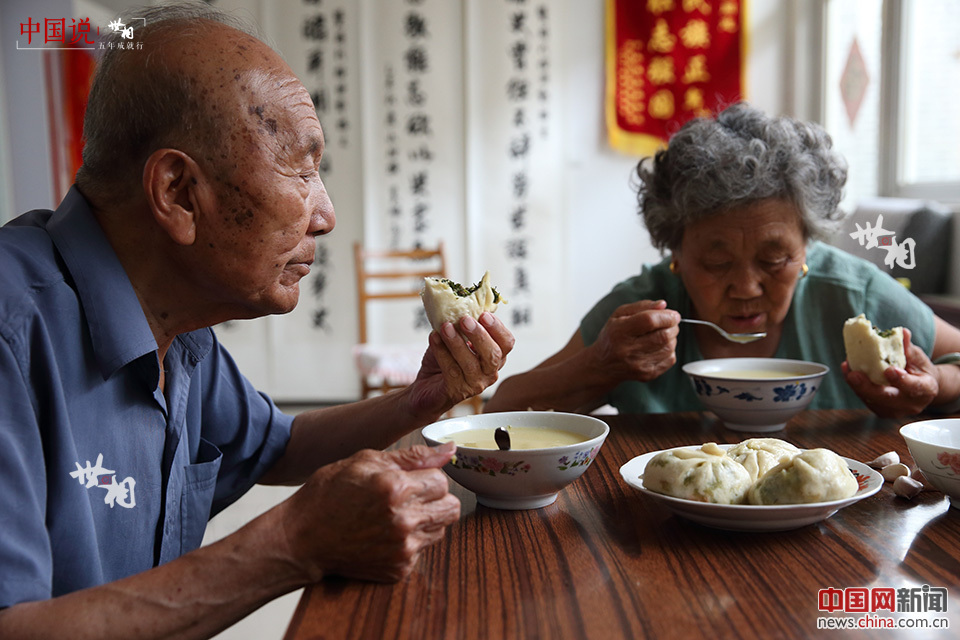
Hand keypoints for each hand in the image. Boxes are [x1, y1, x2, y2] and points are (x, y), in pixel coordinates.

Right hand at [278, 443, 459, 582]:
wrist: (302, 538)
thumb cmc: (329, 493)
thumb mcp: (365, 461)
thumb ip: (412, 456)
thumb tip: (450, 450)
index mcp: (396, 489)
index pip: (442, 480)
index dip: (427, 476)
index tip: (410, 479)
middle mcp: (403, 521)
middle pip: (450, 507)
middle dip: (435, 498)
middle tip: (410, 496)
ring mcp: (402, 549)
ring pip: (441, 529)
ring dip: (426, 520)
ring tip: (396, 514)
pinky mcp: (399, 569)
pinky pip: (423, 550)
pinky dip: (410, 541)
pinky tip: (385, 533)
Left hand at [409, 312, 514, 415]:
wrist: (427, 387)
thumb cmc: (445, 360)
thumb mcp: (457, 337)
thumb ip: (463, 324)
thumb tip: (463, 301)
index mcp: (495, 356)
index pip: (507, 343)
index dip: (498, 328)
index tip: (483, 314)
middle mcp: (489, 372)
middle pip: (494, 354)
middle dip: (480, 335)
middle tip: (465, 319)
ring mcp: (475, 384)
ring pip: (471, 364)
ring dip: (457, 343)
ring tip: (445, 327)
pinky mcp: (457, 391)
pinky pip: (451, 370)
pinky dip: (441, 352)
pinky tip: (433, 338)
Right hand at [591, 299, 680, 382]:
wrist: (603, 365)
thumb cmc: (612, 336)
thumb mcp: (619, 315)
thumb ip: (642, 306)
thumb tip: (663, 305)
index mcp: (619, 332)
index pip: (649, 321)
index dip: (666, 316)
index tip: (672, 314)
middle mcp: (628, 350)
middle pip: (663, 335)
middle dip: (672, 326)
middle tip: (669, 323)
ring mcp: (639, 365)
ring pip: (669, 347)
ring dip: (671, 338)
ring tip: (662, 334)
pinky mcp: (648, 374)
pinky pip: (670, 359)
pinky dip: (669, 350)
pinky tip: (659, 347)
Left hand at [842, 328, 937, 416]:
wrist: (919, 386)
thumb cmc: (919, 369)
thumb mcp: (918, 357)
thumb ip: (908, 347)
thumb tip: (901, 332)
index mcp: (926, 390)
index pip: (914, 387)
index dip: (901, 380)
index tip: (889, 370)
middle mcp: (911, 404)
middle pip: (888, 398)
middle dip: (869, 387)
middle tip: (854, 375)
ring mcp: (895, 411)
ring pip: (872, 400)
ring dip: (857, 385)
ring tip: (847, 368)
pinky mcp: (881, 410)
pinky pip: (865, 399)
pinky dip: (855, 386)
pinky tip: (848, 371)